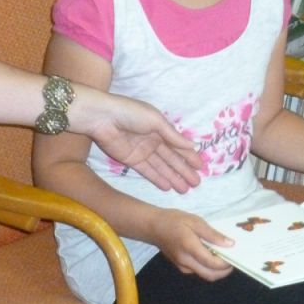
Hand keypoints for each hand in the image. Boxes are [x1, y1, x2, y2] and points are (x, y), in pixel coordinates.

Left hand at [80, 94, 203, 193]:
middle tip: (197, 183)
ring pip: (162, 167)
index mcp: (160, 128)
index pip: (178, 145)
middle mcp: (153, 140)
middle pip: (172, 158)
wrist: (102, 118)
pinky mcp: (131, 160)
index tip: (202, 168)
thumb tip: (193, 146)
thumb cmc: (130, 113)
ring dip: (173, 177)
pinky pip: (148, 171)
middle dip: (184, 170)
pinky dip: (158, 179)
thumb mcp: (156, 121)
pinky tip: (168, 187)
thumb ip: (173, 136)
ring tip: (185, 189)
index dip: (190, 156)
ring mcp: (142, 151)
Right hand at [147, 209, 234, 280]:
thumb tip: (230, 244)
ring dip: (217, 270)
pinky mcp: (181, 267)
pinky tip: (212, 256)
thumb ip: (213, 234)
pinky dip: (209, 268)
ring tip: (224, 256)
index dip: (226, 262)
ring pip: (205, 275)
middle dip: (225, 271)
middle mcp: (186, 262)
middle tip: (233, 259)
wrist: (154, 227)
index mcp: (190, 248)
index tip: (236, 254)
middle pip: (211, 275)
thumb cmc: (174, 221)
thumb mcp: (195, 221)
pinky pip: (199, 271)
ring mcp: (183, 266)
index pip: (212, 263)